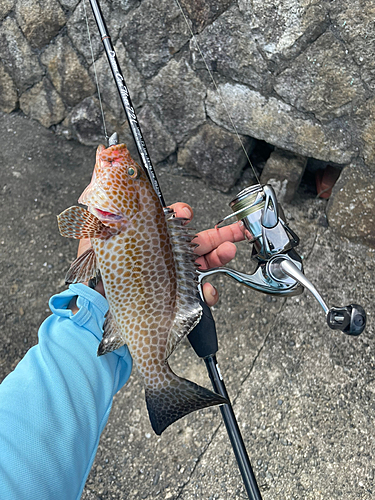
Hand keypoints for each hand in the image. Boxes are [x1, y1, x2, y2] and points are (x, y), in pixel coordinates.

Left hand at [75, 202, 242, 306]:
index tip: (184, 214)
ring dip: (219, 256)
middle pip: (195, 242)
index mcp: (149, 239)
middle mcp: (163, 258)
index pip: (171, 223)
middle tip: (235, 230)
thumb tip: (104, 162)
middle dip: (217, 234)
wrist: (95, 308)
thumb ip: (102, 197)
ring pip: (203, 265)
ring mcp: (170, 278)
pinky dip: (207, 293)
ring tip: (228, 251)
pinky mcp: (173, 300)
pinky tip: (207, 291)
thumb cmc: (93, 272)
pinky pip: (196, 297)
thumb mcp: (95, 229)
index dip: (182, 216)